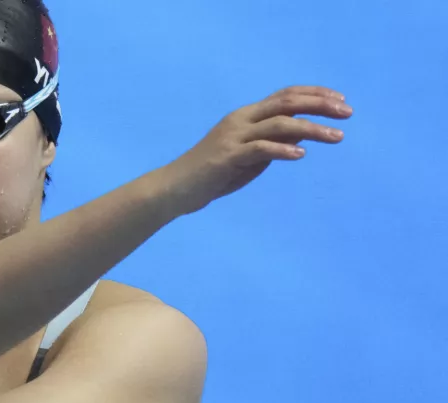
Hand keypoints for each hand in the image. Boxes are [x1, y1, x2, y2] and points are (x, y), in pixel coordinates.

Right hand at [166, 85, 352, 214]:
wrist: (176, 188)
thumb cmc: (211, 174)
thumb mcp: (246, 156)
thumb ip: (269, 144)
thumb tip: (298, 139)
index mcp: (246, 116)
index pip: (285, 95)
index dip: (315, 94)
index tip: (340, 101)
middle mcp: (241, 120)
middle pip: (287, 103)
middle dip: (320, 105)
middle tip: (348, 113)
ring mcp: (233, 137)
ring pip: (280, 124)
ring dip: (312, 129)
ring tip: (337, 137)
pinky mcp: (228, 156)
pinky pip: (260, 148)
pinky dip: (283, 149)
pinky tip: (301, 155)